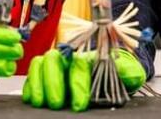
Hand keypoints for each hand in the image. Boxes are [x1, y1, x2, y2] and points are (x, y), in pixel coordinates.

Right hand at [22, 48, 145, 111]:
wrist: (108, 76)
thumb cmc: (115, 74)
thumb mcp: (126, 72)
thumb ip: (126, 71)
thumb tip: (129, 72)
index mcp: (88, 56)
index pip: (78, 64)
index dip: (78, 84)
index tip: (80, 104)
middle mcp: (69, 58)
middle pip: (54, 59)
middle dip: (54, 81)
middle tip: (57, 103)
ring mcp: (55, 66)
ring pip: (40, 64)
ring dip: (38, 82)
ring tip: (41, 102)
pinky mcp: (44, 76)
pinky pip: (32, 75)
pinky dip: (30, 85)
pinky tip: (32, 98)